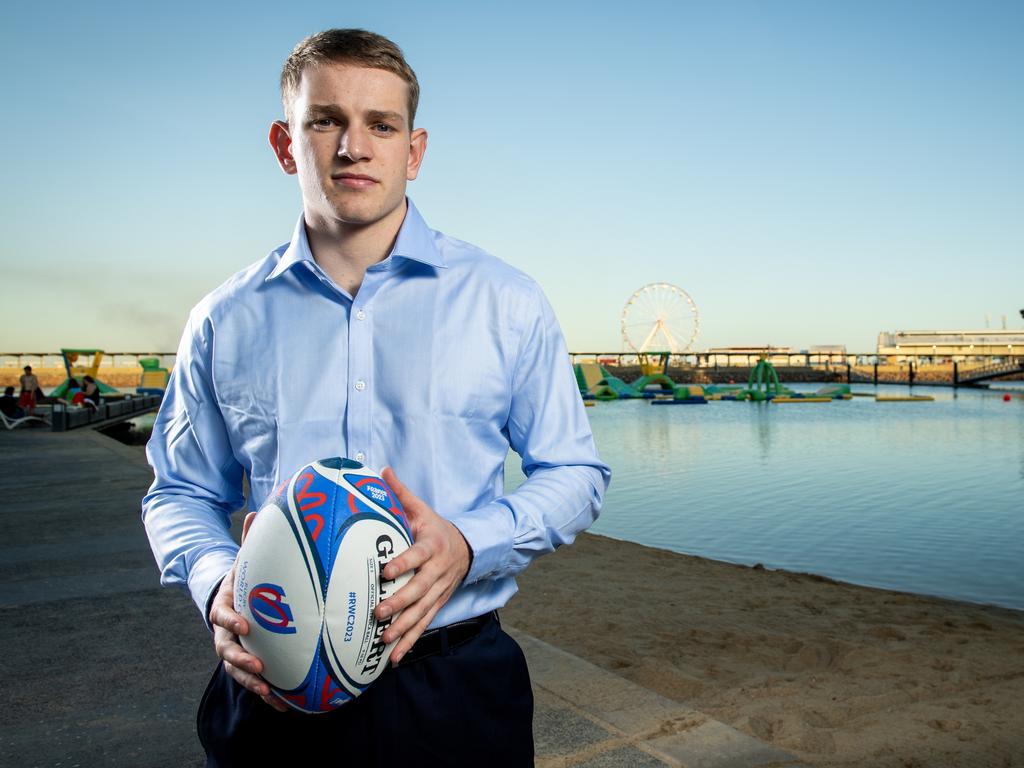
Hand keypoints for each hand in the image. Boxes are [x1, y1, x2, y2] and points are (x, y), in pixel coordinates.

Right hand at [209, 511, 287, 711]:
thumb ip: (250, 542)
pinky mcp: (247, 663)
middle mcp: (225, 632)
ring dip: (254, 684)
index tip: (246, 625)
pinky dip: (268, 694)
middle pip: (226, 651)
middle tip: (261, 668)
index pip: (222, 616)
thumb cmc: (245, 580)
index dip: (231, 622)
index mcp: (224, 606)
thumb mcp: (244, 561)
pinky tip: (285, 705)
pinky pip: (254, 681)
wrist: (232, 598)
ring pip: (238, 671)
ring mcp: (234, 650)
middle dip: (243, 661)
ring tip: (272, 694)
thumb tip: (256, 511)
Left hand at [375, 467, 471, 664]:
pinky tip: (393, 658)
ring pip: (422, 612)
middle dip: (399, 603)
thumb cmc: (437, 529)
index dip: (403, 562)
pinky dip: (410, 642)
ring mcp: (438, 591)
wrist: (468, 549)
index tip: (385, 570)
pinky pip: (424, 625)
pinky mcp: (437, 605)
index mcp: (432, 546)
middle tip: (379, 611)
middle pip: (418, 589)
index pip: (417, 554)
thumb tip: (380, 470)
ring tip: (384, 640)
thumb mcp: (423, 510)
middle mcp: (437, 572)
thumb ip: (401, 493)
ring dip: (403, 628)